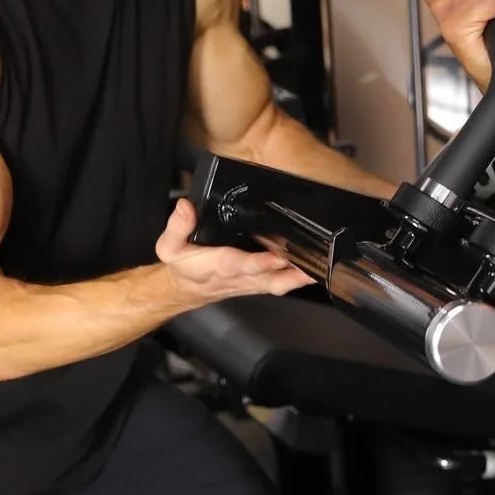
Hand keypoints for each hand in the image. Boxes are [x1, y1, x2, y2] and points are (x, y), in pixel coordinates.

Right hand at [154, 198, 311, 302]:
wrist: (186, 288)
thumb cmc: (183, 265)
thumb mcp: (169, 247)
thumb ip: (177, 226)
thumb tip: (185, 206)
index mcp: (222, 266)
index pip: (245, 265)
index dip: (262, 262)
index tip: (276, 256)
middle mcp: (243, 277)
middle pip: (274, 278)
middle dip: (294, 271)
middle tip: (316, 261)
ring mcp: (254, 283)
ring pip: (283, 283)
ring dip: (303, 276)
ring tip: (325, 265)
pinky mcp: (261, 283)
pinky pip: (284, 282)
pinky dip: (300, 277)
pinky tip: (318, 266)